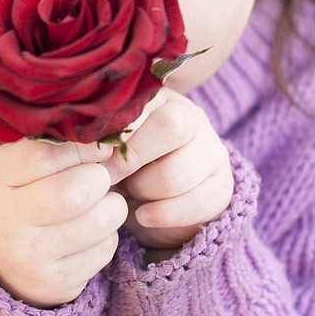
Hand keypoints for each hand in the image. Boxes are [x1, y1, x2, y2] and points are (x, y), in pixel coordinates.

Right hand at [0, 138, 127, 307]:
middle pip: (75, 193)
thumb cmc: (9, 194)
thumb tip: (109, 148)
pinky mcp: (57, 284)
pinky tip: (86, 231)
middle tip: (98, 177)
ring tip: (95, 203)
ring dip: (110, 206)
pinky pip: (105, 249)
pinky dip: (106, 234)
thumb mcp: (12, 162)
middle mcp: (7, 224)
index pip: (44, 157)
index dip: (81, 148)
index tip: (97, 146)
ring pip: (100, 222)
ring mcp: (32, 259)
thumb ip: (52, 146)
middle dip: (100, 177)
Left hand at [103, 89, 234, 257]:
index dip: (120, 126)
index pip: (147, 100)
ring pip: (177, 173)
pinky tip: (143, 216)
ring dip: (144, 190)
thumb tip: (92, 146)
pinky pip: (196, 203)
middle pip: (172, 126)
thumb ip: (99, 139)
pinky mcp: (223, 185)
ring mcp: (213, 150)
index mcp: (161, 99)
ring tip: (130, 193)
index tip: (97, 151)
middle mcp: (193, 118)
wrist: (149, 205)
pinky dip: (163, 214)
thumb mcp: (107, 149)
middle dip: (133, 157)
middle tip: (110, 175)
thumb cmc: (120, 168)